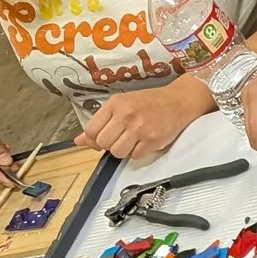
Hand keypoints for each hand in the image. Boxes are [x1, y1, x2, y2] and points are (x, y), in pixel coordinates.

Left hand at [77, 83, 207, 162]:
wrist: (178, 101)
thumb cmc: (148, 102)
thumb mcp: (122, 104)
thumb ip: (100, 122)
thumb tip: (78, 141)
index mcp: (115, 103)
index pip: (91, 130)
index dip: (94, 139)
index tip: (102, 138)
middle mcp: (126, 114)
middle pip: (103, 143)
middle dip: (109, 145)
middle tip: (120, 139)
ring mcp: (140, 128)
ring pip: (117, 152)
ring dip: (123, 151)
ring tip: (132, 140)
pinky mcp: (152, 140)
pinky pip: (135, 156)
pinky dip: (137, 153)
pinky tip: (144, 141)